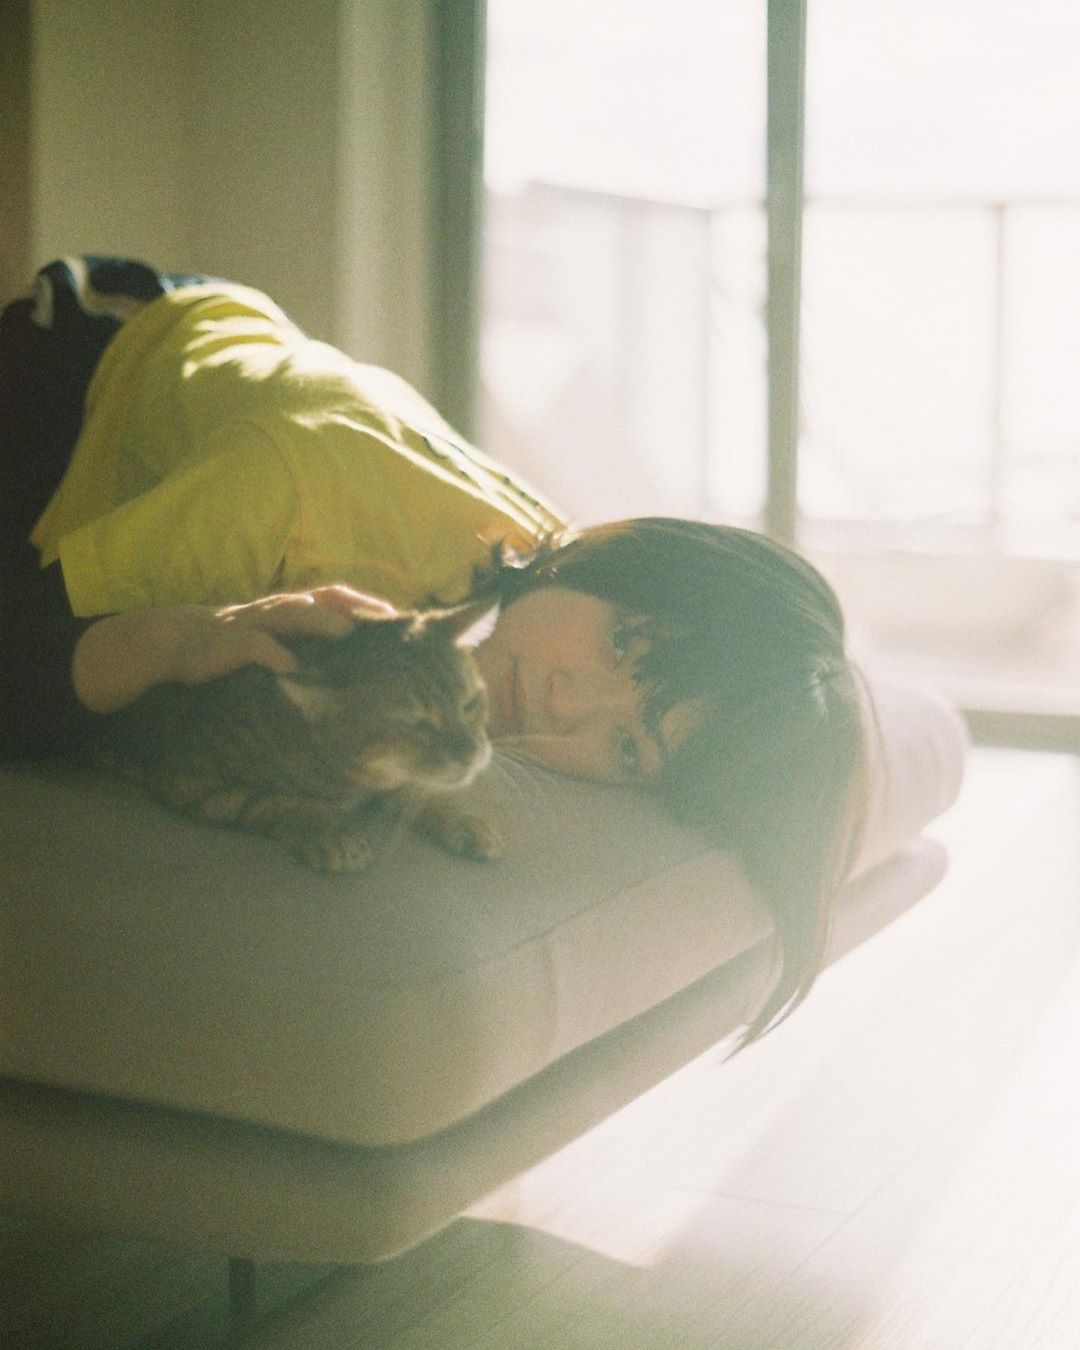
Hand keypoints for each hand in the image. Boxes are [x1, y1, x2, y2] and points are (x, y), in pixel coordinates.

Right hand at [72, 585, 398, 713]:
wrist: (172, 640)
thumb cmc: (232, 642)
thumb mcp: (271, 637)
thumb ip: (303, 641)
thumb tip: (347, 655)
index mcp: (289, 608)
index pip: (335, 596)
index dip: (366, 603)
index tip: (398, 617)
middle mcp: (275, 609)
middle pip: (322, 598)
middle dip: (354, 605)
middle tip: (384, 620)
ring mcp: (252, 623)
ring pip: (291, 613)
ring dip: (319, 620)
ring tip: (346, 632)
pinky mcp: (229, 642)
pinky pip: (254, 645)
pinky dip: (274, 654)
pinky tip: (292, 668)